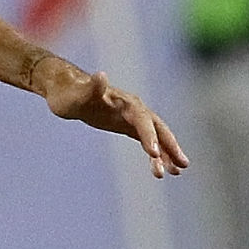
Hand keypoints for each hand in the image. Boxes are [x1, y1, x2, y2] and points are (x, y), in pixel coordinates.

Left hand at [38, 62, 188, 178]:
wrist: (67, 90)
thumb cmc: (70, 93)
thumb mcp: (78, 94)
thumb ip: (92, 88)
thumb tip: (101, 76)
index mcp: (126, 102)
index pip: (142, 120)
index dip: (149, 136)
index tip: (153, 153)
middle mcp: (134, 109)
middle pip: (157, 129)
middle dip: (170, 147)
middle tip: (181, 166)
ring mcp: (132, 118)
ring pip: (155, 137)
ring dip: (166, 154)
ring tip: (176, 173)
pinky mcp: (127, 125)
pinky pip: (146, 141)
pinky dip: (155, 154)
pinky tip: (160, 169)